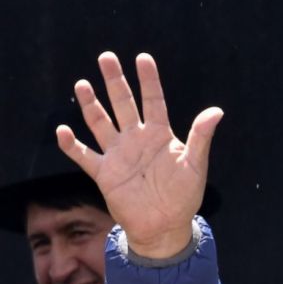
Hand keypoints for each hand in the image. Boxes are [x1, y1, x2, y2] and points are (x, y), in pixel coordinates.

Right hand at [56, 51, 222, 257]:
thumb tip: (217, 111)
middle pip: (123, 104)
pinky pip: (84, 156)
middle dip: (115, 81)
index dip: (149, 81)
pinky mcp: (105, 174)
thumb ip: (201, 137)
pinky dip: (72, 145)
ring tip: (83, 84)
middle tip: (107, 57)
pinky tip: (64, 131)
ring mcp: (118, 155)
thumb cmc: (184, 197)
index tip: (143, 58)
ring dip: (91, 105)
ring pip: (100, 123)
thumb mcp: (195, 166)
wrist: (166, 227)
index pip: (153, 102)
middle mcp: (136, 140)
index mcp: (160, 136)